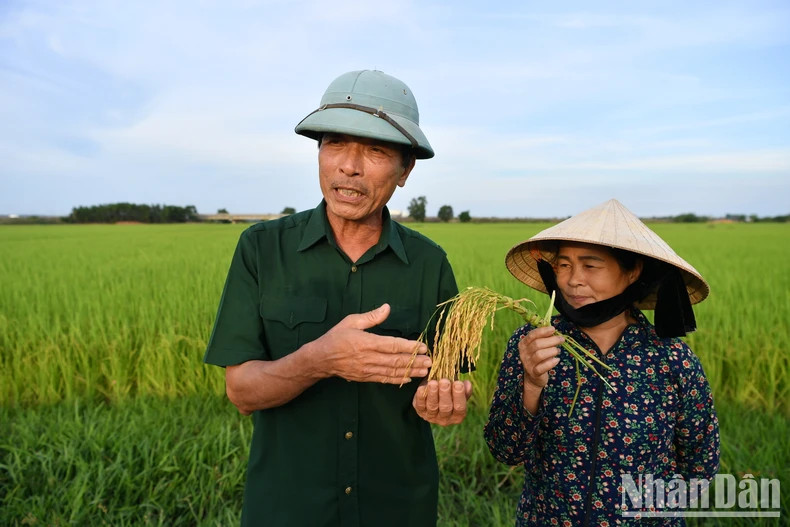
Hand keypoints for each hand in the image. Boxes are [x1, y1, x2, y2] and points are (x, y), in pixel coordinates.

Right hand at [312, 304, 430, 383]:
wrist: (321, 359)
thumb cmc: (336, 337)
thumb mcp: (351, 321)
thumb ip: (371, 317)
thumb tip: (387, 307)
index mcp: (366, 342)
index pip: (392, 345)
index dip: (409, 347)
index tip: (423, 347)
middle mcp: (368, 358)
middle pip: (396, 360)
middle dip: (415, 361)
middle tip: (431, 360)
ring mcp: (367, 370)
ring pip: (393, 371)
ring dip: (411, 371)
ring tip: (425, 370)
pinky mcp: (365, 377)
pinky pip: (385, 379)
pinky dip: (398, 380)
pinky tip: (409, 378)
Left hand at [412, 378, 472, 425]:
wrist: (433, 396)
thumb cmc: (449, 393)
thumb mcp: (458, 392)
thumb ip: (463, 389)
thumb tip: (467, 384)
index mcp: (458, 415)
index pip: (460, 407)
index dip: (459, 396)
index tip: (458, 383)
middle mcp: (445, 419)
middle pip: (445, 407)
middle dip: (445, 394)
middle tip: (444, 381)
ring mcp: (431, 417)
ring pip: (432, 406)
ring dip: (433, 394)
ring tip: (433, 382)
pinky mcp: (420, 412)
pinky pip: (420, 405)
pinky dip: (420, 396)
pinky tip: (422, 387)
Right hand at [518, 326, 562, 390]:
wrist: (533, 377)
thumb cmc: (538, 358)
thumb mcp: (537, 347)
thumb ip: (543, 339)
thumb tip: (553, 330)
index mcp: (523, 344)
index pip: (532, 335)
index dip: (543, 331)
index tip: (553, 329)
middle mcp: (523, 353)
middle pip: (537, 344)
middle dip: (551, 340)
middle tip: (561, 339)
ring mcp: (528, 364)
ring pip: (539, 355)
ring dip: (552, 351)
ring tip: (558, 350)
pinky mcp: (534, 373)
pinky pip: (542, 367)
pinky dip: (551, 363)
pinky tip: (557, 360)